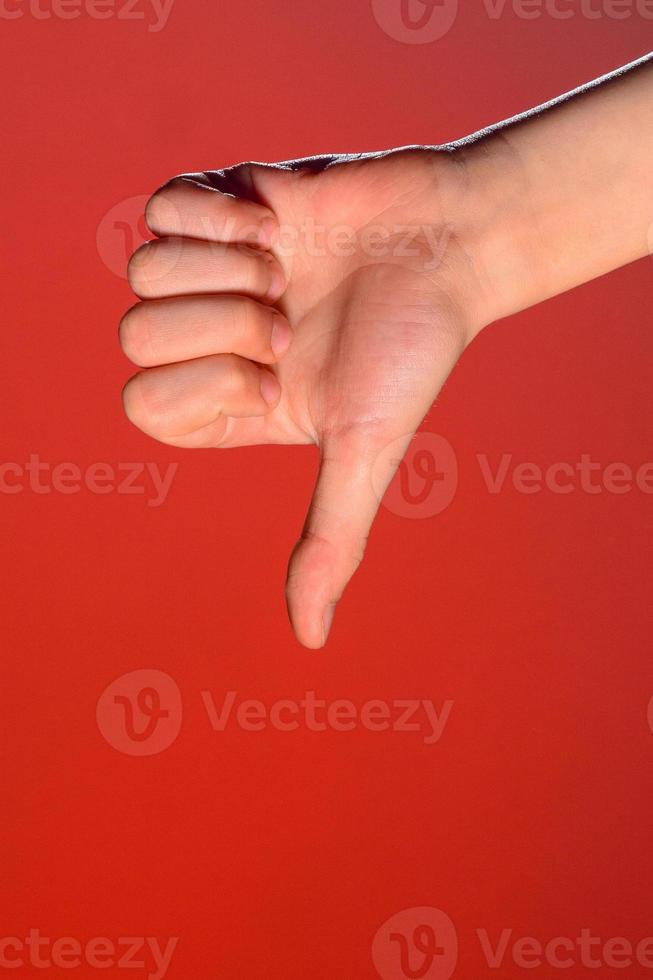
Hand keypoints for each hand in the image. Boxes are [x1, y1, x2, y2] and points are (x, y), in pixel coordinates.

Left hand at [120, 148, 490, 646]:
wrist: (448, 244)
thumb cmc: (412, 351)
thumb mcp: (366, 452)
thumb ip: (329, 541)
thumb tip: (309, 642)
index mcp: (230, 399)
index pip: (143, 404)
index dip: (203, 385)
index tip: (275, 376)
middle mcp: (210, 338)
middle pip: (135, 338)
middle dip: (220, 324)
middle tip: (288, 319)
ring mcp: (210, 270)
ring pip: (140, 271)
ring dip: (223, 270)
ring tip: (286, 271)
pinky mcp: (219, 205)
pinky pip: (159, 206)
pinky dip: (217, 215)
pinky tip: (274, 223)